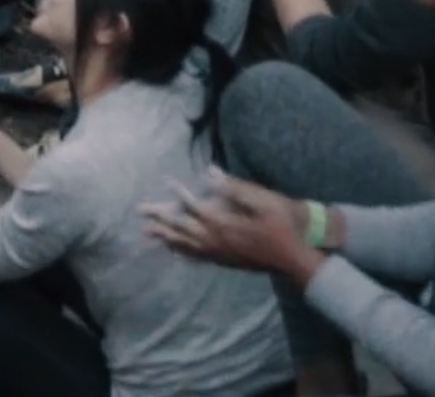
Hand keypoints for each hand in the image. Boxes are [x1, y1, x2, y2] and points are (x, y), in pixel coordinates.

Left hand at [143, 170, 324, 282]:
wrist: (292, 258)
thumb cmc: (280, 225)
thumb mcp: (263, 200)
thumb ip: (235, 188)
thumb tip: (211, 174)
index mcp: (224, 224)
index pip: (195, 207)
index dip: (180, 194)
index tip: (167, 181)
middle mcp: (216, 240)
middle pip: (182, 229)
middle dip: (161, 219)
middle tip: (142, 212)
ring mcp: (219, 253)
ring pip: (186, 245)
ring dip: (166, 237)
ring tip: (148, 233)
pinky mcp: (224, 261)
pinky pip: (196, 257)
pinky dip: (182, 251)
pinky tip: (174, 250)